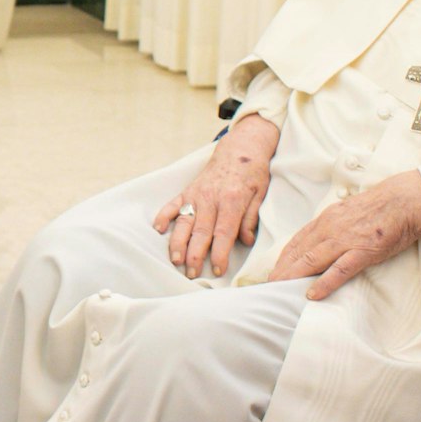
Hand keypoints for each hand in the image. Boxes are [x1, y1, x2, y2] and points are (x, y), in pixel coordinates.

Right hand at [157, 115, 278, 277]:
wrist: (240, 148)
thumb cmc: (253, 173)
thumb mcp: (261, 194)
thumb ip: (251, 218)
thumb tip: (245, 241)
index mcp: (232, 200)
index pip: (224, 232)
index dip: (220, 253)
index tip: (218, 269)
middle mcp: (211, 198)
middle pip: (201, 231)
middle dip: (195, 254)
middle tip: (192, 273)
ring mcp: (196, 194)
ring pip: (184, 222)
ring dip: (178, 242)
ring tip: (175, 259)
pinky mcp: (187, 191)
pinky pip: (172, 204)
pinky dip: (163, 216)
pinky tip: (158, 229)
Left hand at [267, 169, 420, 298]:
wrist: (404, 199)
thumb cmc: (379, 208)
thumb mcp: (346, 213)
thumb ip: (331, 226)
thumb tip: (317, 241)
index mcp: (326, 220)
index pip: (296, 241)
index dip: (282, 258)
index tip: (273, 271)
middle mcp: (330, 228)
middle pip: (298, 252)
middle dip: (281, 270)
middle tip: (267, 286)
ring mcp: (346, 240)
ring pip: (312, 260)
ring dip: (293, 276)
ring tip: (279, 290)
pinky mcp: (363, 251)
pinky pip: (340, 269)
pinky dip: (325, 282)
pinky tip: (312, 294)